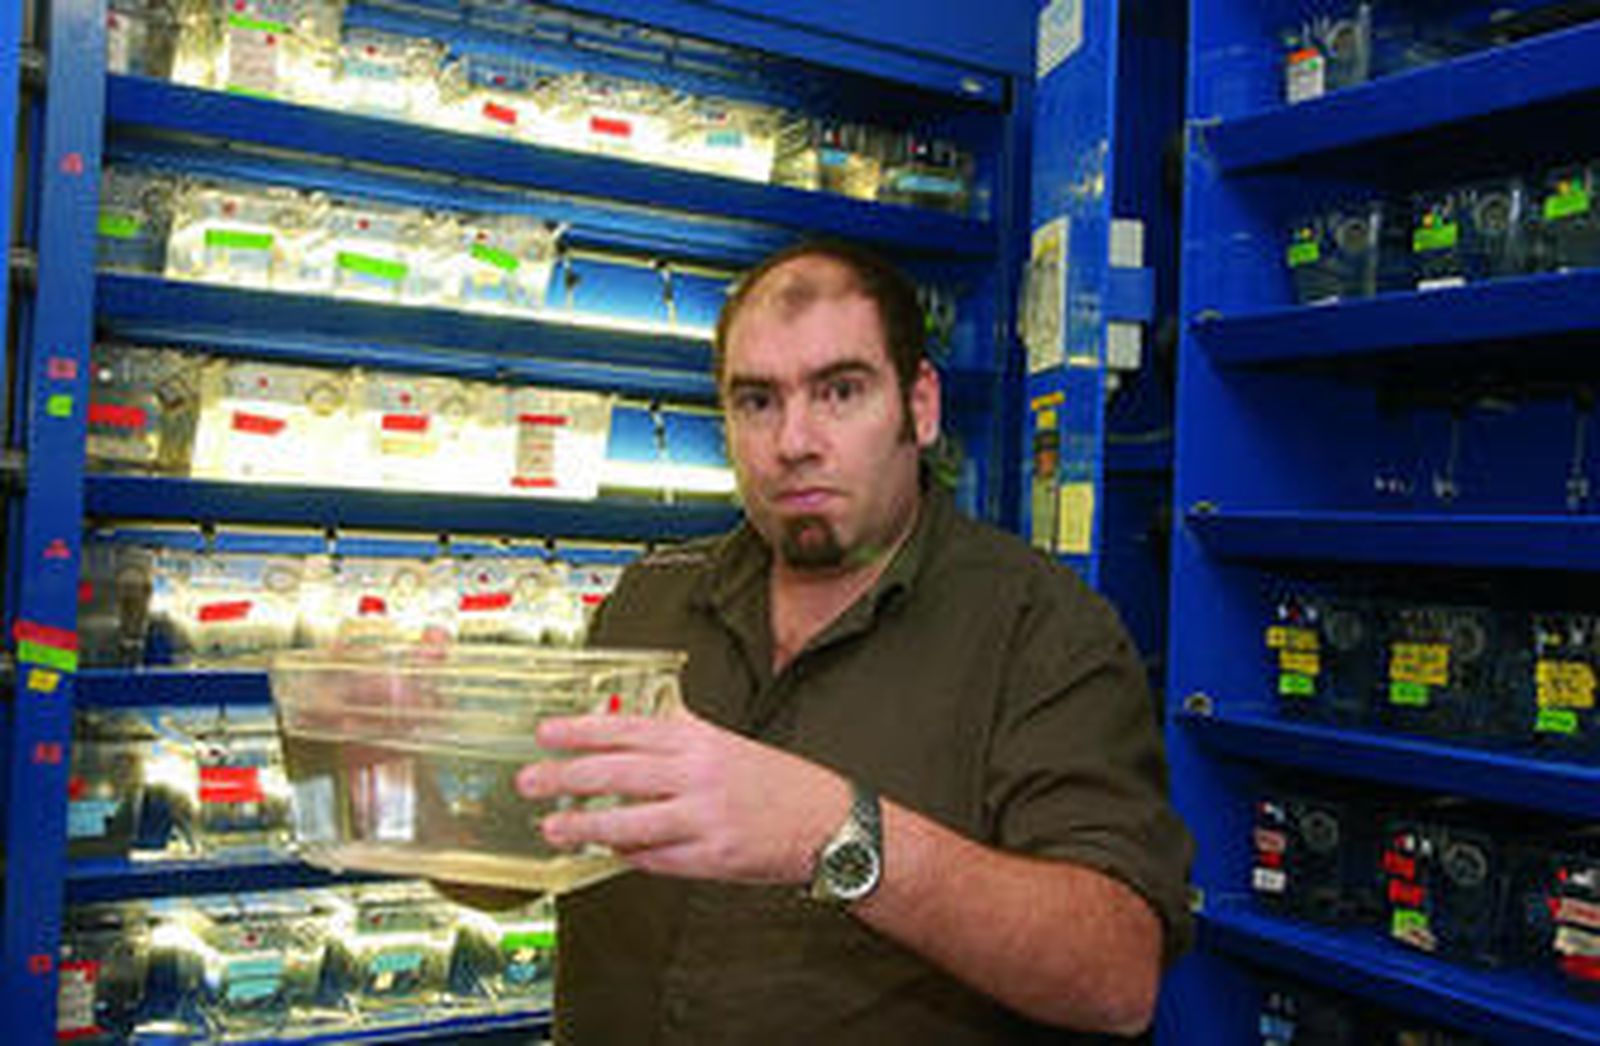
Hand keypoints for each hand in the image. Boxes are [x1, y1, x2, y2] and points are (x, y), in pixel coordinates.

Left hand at [516, 709, 848, 884]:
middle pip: (617, 773)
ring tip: (554, 826)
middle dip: (566, 776)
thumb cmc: (774, 781)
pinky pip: (655, 858)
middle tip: (530, 780)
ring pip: (628, 821)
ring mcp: (703, 817)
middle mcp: (698, 775)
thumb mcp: (724, 743)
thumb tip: (625, 729)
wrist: (828, 820)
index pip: (626, 729)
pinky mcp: (711, 856)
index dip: (581, 731)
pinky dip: (629, 855)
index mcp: (699, 740)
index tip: (546, 733)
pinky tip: (609, 853)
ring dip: (585, 825)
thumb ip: (678, 735)